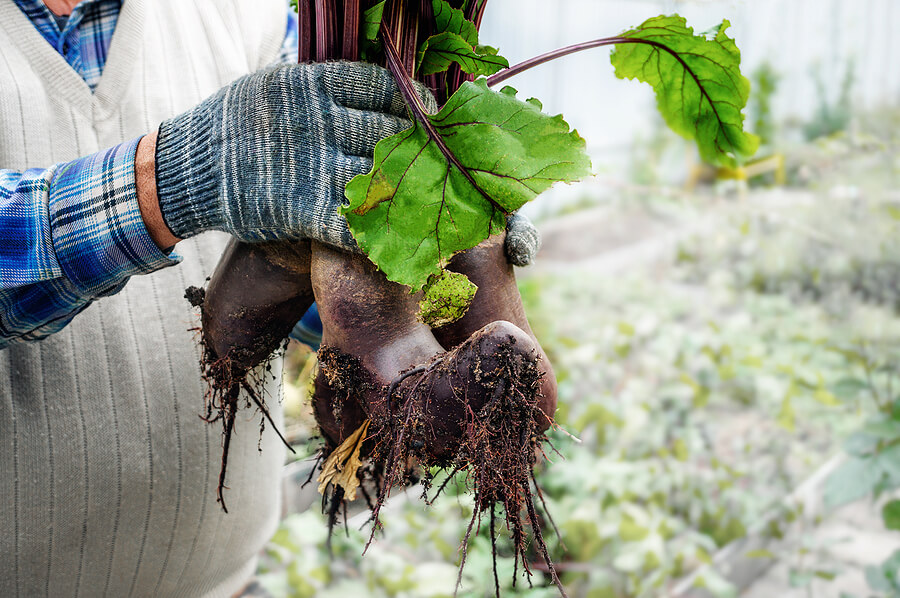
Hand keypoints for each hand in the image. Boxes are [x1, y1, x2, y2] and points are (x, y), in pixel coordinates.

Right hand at [153, 61, 435, 245]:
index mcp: (315, 87)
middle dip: (420, 149)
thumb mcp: (279, 86)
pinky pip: (356, 222)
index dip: (416, 102)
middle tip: (437, 162)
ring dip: (409, 189)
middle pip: (392, 132)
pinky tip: (400, 232)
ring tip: (427, 197)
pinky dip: (381, 229)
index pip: (385, 87)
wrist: (190, 167)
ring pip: (382, 176)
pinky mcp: (304, 210)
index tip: (431, 115)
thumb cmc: (238, 123)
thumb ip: (326, 89)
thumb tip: (379, 91)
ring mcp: (313, 168)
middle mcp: (320, 123)